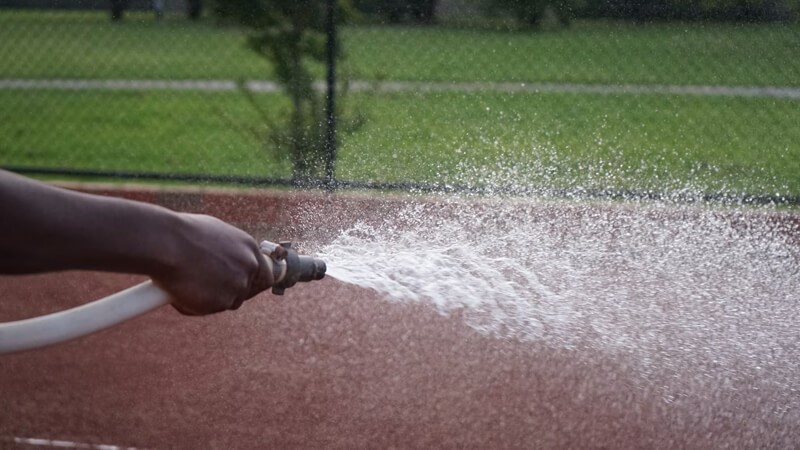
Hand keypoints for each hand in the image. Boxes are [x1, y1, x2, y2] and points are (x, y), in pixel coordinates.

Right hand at [152, 213, 273, 315]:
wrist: (165, 243)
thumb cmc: (181, 234)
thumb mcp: (214, 234)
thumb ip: (228, 251)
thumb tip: (225, 261)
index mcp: (248, 247)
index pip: (265, 274)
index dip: (252, 282)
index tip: (241, 286)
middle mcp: (248, 266)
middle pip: (248, 290)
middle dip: (230, 292)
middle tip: (209, 289)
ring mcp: (237, 285)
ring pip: (228, 302)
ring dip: (211, 298)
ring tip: (188, 282)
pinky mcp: (221, 302)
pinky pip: (210, 309)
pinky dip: (195, 304)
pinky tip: (181, 289)